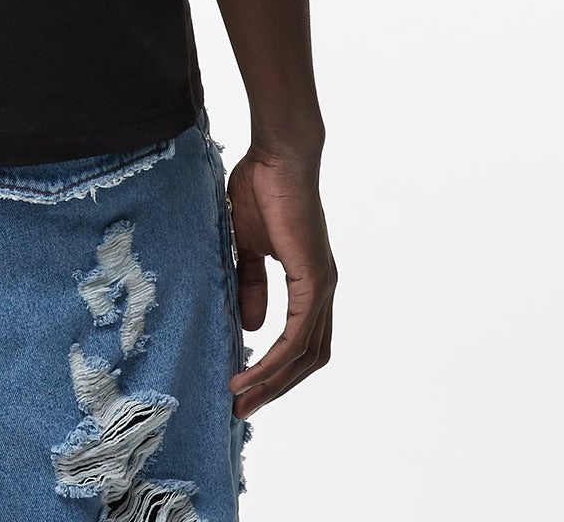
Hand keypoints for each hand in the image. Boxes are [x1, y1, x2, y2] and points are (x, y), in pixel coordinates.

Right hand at [225, 146, 335, 416]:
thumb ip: (251, 283)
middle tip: (242, 408)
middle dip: (276, 387)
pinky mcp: (314, 280)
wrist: (277, 155)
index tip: (245, 387)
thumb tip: (250, 327)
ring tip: (241, 400)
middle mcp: (322, 290)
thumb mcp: (246, 245)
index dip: (276, 368)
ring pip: (305, 354)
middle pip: (308, 358)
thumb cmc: (261, 188)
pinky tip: (253, 372)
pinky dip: (276, 360)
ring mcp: (322, 287)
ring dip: (274, 382)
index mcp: (309, 282)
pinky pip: (298, 335)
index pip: (300, 341)